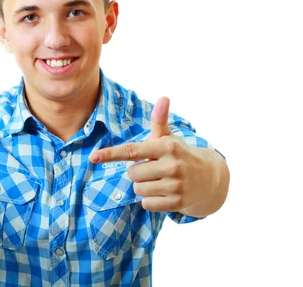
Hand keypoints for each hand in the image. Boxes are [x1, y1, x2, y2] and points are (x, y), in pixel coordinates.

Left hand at [89, 97, 210, 212]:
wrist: (208, 178)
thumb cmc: (179, 154)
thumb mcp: (168, 138)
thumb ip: (159, 120)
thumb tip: (164, 97)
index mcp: (166, 147)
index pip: (132, 150)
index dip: (111, 154)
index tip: (93, 157)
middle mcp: (172, 165)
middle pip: (132, 173)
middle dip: (137, 172)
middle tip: (152, 169)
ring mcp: (176, 185)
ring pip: (139, 190)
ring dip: (143, 187)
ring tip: (159, 181)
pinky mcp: (178, 202)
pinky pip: (148, 204)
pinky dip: (151, 200)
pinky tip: (164, 193)